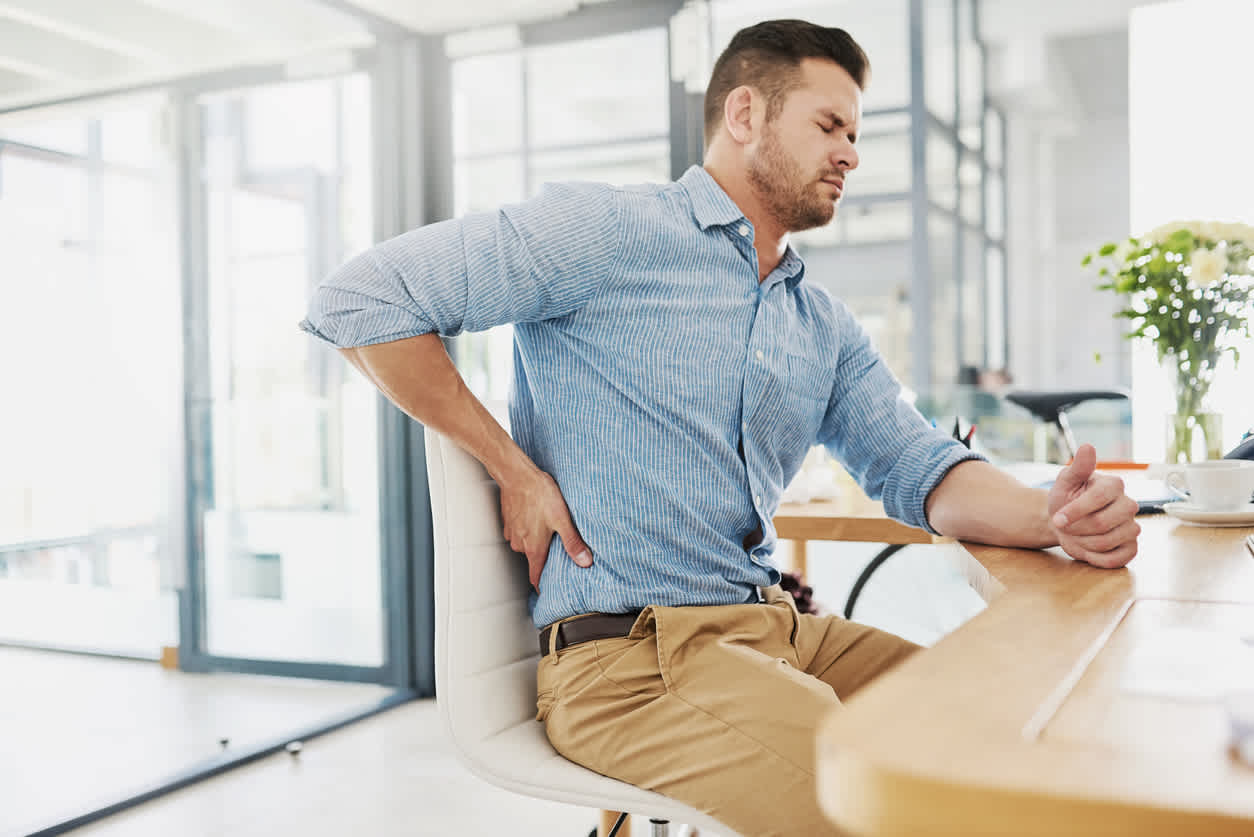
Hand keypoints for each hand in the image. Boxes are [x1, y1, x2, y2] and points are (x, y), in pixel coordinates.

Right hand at [499, 468, 592, 590]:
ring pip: (525, 544)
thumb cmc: (540, 495)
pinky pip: (519, 532)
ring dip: (535, 540)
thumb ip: (573, 542)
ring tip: (546, 528)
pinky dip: (527, 528)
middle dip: (543, 556)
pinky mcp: (508, 522)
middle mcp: (520, 545)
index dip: (541, 586)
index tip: (546, 592)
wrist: (517, 475)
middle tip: (555, 546)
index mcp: (534, 548)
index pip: (535, 577)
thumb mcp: (562, 519)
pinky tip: (536, 516)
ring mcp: (512, 533)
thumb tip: (585, 562)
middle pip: (533, 558)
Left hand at [1047, 444, 1140, 567]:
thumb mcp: (1065, 482)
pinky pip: (1115, 560)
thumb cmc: (1065, 499)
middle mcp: (1129, 505)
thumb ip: (1077, 467)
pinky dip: (1094, 558)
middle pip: (1102, 524)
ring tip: (1076, 535)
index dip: (1075, 511)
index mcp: (1114, 485)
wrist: (1065, 522)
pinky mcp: (1131, 547)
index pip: (1098, 498)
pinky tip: (1086, 548)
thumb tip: (1087, 446)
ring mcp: (1132, 527)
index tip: (1057, 519)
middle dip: (1076, 529)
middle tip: (1066, 527)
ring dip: (1082, 543)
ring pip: (1107, 543)